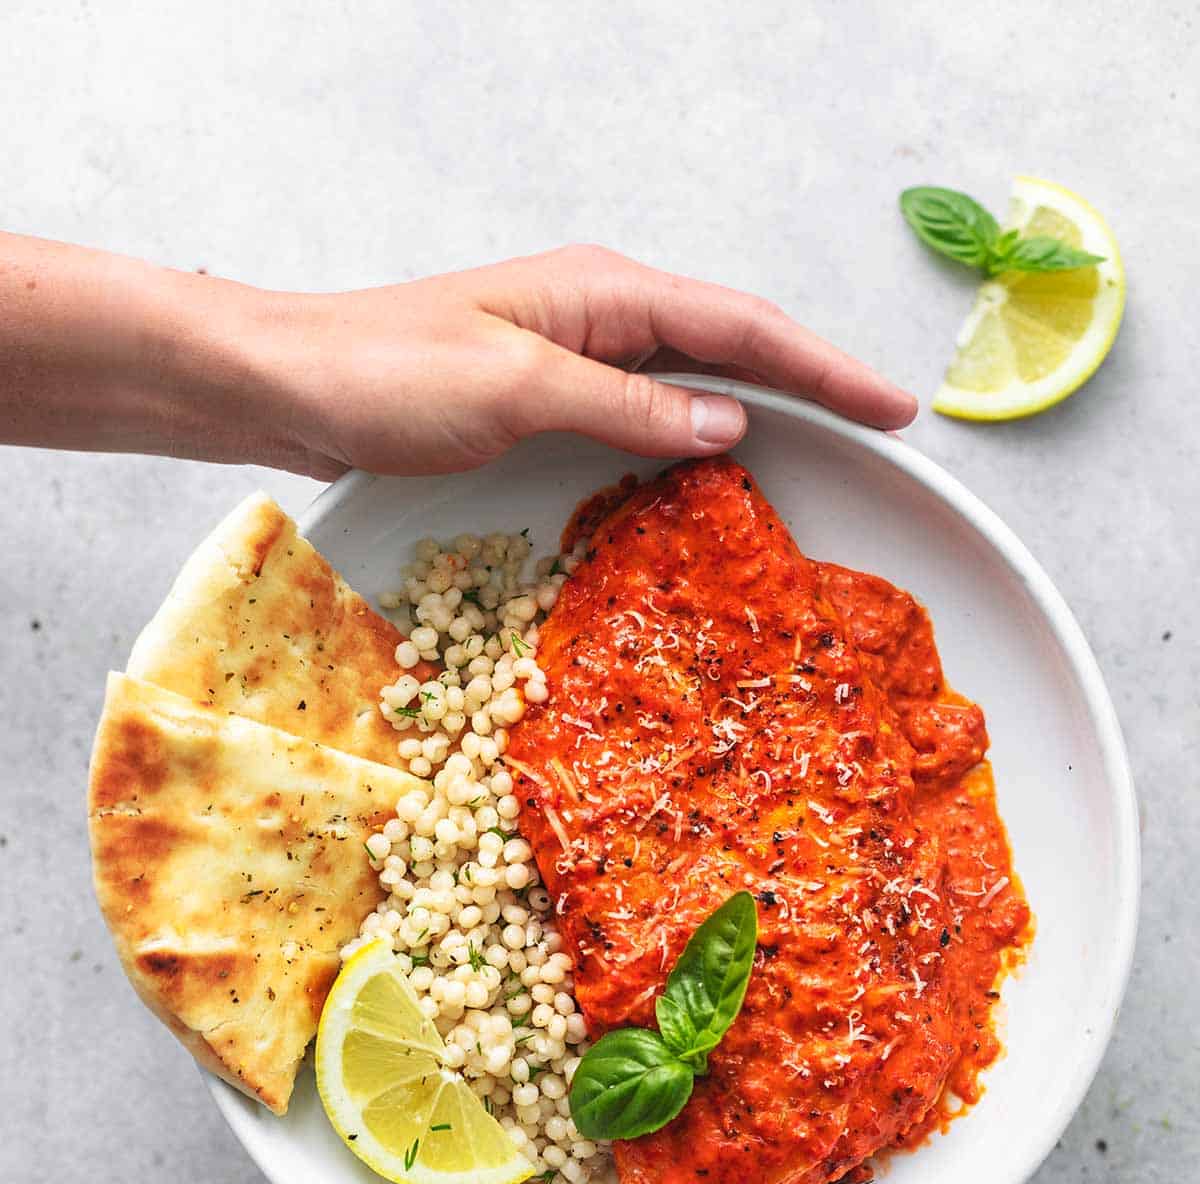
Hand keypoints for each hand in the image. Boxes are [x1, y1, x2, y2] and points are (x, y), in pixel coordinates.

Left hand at [270, 244, 916, 479]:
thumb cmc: (385, 374)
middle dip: (813, 380)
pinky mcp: (545, 395)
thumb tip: (729, 420)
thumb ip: (626, 404)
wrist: (286, 384)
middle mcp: (598, 314)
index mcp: (602, 293)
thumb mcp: (516, 389)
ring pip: (692, 377)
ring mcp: (572, 352)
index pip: (741, 326)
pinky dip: (694, 435)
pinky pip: (645, 410)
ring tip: (828, 447)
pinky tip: (714, 466)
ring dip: (761, 407)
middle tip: (885, 426)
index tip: (893, 404)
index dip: (824, 367)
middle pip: (732, 344)